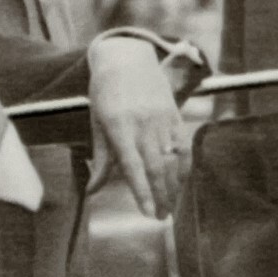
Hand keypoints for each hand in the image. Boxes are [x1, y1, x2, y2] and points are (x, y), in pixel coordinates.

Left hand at [86, 36, 189, 218]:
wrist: (127, 59)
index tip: (147, 213)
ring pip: (173, 159)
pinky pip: (184, 145)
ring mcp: (162, 118)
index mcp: (119, 126)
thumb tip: (92, 191)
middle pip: (157, 166)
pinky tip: (182, 182)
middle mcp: (143, 123)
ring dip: (174, 185)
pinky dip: (185, 166)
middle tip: (162, 218)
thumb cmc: (105, 94)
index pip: (133, 166)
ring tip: (171, 206)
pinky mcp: (175, 114)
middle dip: (161, 196)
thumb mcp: (97, 123)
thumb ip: (100, 159)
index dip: (142, 191)